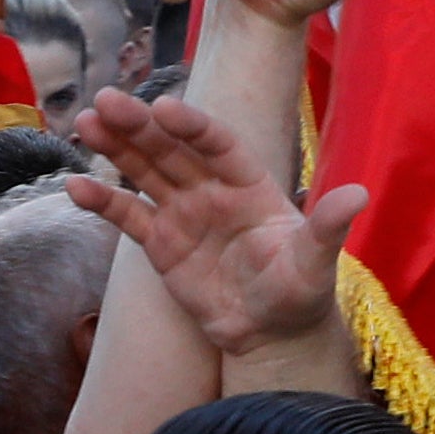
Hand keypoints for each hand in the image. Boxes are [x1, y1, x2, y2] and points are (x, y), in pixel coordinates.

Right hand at [66, 87, 354, 360]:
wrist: (270, 334)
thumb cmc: (298, 292)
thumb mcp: (314, 264)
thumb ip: (327, 229)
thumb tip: (359, 195)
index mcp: (249, 183)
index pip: (217, 144)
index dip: (193, 125)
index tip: (166, 106)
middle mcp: (212, 189)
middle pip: (171, 149)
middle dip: (140, 125)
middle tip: (105, 99)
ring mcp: (183, 213)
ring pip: (144, 171)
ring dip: (115, 147)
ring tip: (84, 123)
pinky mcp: (160, 243)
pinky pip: (127, 215)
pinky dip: (103, 200)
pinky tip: (75, 185)